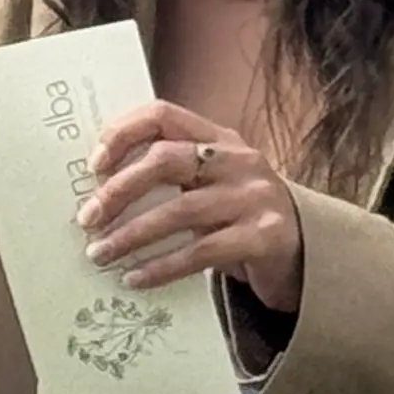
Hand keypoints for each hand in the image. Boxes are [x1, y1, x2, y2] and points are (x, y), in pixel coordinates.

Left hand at [84, 102, 305, 317]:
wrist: (305, 254)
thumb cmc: (240, 218)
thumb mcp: (210, 186)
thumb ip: (171, 178)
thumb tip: (99, 195)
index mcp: (219, 138)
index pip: (163, 114)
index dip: (123, 133)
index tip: (93, 165)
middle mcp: (238, 160)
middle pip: (166, 159)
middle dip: (119, 190)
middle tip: (88, 218)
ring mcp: (254, 197)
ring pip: (179, 211)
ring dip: (131, 236)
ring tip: (100, 255)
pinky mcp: (263, 237)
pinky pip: (200, 252)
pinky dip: (161, 267)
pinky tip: (135, 279)